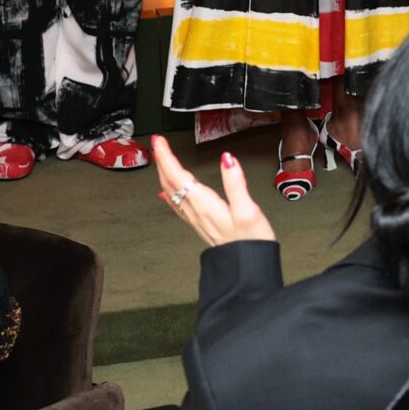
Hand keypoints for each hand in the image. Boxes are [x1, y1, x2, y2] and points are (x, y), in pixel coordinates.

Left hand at [150, 136, 276, 247]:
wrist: (246, 268)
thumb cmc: (251, 241)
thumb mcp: (248, 210)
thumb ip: (236, 183)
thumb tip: (227, 159)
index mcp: (205, 204)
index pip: (178, 176)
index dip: (167, 157)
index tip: (159, 141)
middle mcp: (195, 211)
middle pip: (171, 182)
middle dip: (162, 161)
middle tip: (157, 143)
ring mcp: (195, 218)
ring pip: (171, 192)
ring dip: (164, 173)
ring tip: (161, 159)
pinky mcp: (200, 223)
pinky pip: (177, 205)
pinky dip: (169, 193)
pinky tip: (166, 193)